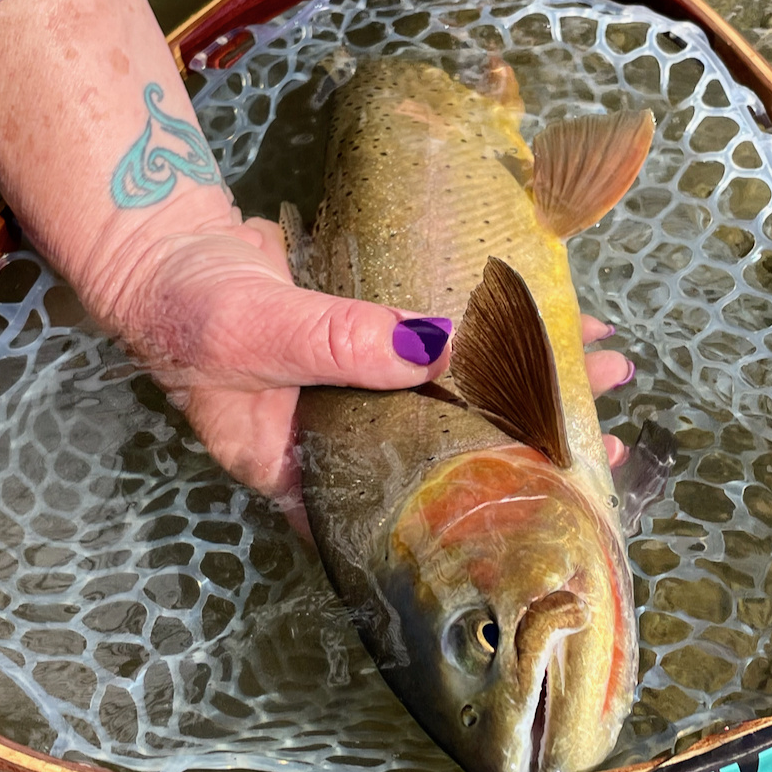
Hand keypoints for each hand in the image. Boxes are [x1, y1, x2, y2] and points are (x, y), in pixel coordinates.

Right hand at [106, 215, 634, 525]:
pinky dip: (496, 330)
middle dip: (528, 446)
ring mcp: (369, 390)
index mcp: (311, 474)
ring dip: (529, 381)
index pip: (406, 515)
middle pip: (453, 456)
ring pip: (462, 396)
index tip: (550, 505)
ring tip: (602, 368)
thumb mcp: (256, 335)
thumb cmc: (188, 313)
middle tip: (601, 443)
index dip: (481, 517)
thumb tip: (436, 344)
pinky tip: (551, 317)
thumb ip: (338, 341)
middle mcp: (353, 442)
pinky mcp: (379, 338)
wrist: (169, 254)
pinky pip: (447, 340)